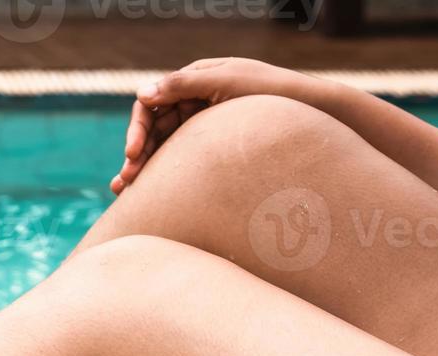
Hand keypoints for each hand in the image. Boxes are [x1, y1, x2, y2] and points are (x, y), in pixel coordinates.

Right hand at [114, 58, 329, 194]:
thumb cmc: (273, 93)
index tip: (133, 152)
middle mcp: (196, 101)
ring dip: (141, 167)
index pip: (152, 103)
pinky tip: (144, 192)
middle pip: (153, 128)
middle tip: (125, 180)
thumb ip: (183, 85)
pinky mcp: (213, 145)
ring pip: (162, 147)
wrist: (314, 111)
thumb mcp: (227, 83)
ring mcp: (204, 124)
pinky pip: (180, 159)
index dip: (138, 128)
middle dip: (135, 154)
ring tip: (123, 191)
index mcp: (195, 80)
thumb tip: (142, 92)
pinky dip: (160, 174)